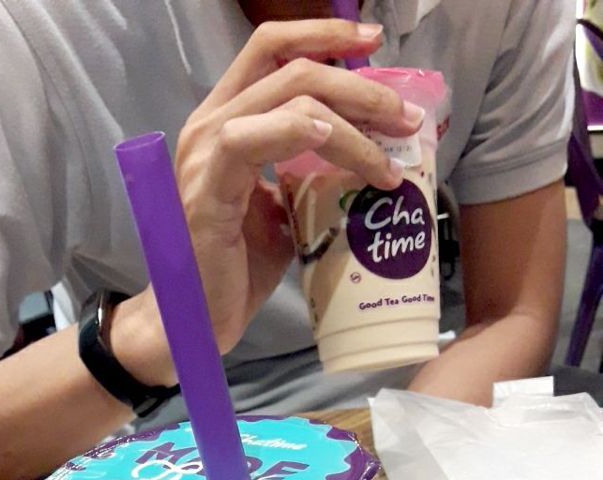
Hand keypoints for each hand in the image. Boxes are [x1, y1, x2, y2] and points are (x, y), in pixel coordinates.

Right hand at [114, 19, 424, 380]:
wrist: (200, 316)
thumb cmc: (239, 266)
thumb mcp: (284, 206)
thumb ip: (309, 170)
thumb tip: (368, 155)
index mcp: (227, 119)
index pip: (273, 49)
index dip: (323, 34)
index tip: (374, 42)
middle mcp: (210, 124)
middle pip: (294, 70)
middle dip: (361, 89)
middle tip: (406, 119)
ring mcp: (205, 153)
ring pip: (288, 101)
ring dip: (351, 122)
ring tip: (389, 158)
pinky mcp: (208, 189)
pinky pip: (251, 141)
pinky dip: (299, 133)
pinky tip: (333, 144)